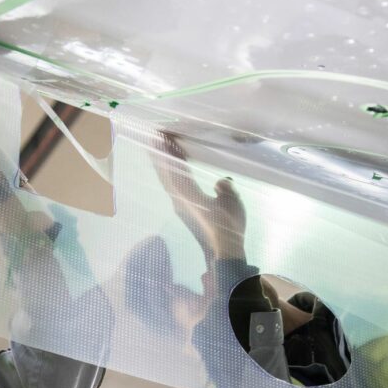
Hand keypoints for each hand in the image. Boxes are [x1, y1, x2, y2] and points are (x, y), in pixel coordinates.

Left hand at [153, 132, 246, 259]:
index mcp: (186, 194)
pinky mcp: (185, 212)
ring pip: (168, 181)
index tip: (161, 135)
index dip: (166, 151)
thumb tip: (222, 181)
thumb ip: (225, 188)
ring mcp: (180, 207)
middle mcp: (178, 200)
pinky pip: (174, 188)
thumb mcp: (231, 202)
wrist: (223, 252)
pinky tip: (176, 172)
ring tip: (162, 150)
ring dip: (164, 165)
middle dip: (160, 155)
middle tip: (156, 137)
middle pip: (165, 173)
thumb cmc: (227, 226)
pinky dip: (172, 176)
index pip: (172, 167)